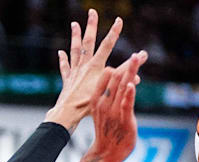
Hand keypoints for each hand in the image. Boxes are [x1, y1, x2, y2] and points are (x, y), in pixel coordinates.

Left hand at [45, 9, 126, 132]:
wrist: (68, 113)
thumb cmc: (88, 103)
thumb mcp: (109, 90)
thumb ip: (123, 79)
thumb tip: (138, 73)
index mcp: (95, 67)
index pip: (107, 45)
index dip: (114, 32)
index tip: (119, 20)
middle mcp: (84, 66)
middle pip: (88, 41)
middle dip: (91, 26)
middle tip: (91, 12)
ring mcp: (74, 72)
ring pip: (74, 50)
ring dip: (75, 36)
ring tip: (74, 24)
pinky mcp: (67, 80)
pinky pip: (65, 67)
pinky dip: (63, 59)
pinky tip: (60, 52)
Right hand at [88, 50, 146, 161]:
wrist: (105, 153)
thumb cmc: (106, 131)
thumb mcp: (103, 111)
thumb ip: (110, 96)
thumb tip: (123, 83)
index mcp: (97, 98)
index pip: (107, 75)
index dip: (119, 65)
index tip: (131, 58)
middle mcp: (104, 102)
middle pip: (116, 77)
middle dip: (129, 64)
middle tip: (140, 53)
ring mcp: (113, 110)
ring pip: (122, 86)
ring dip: (131, 71)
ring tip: (137, 57)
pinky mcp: (123, 119)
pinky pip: (126, 103)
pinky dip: (130, 93)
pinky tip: (133, 83)